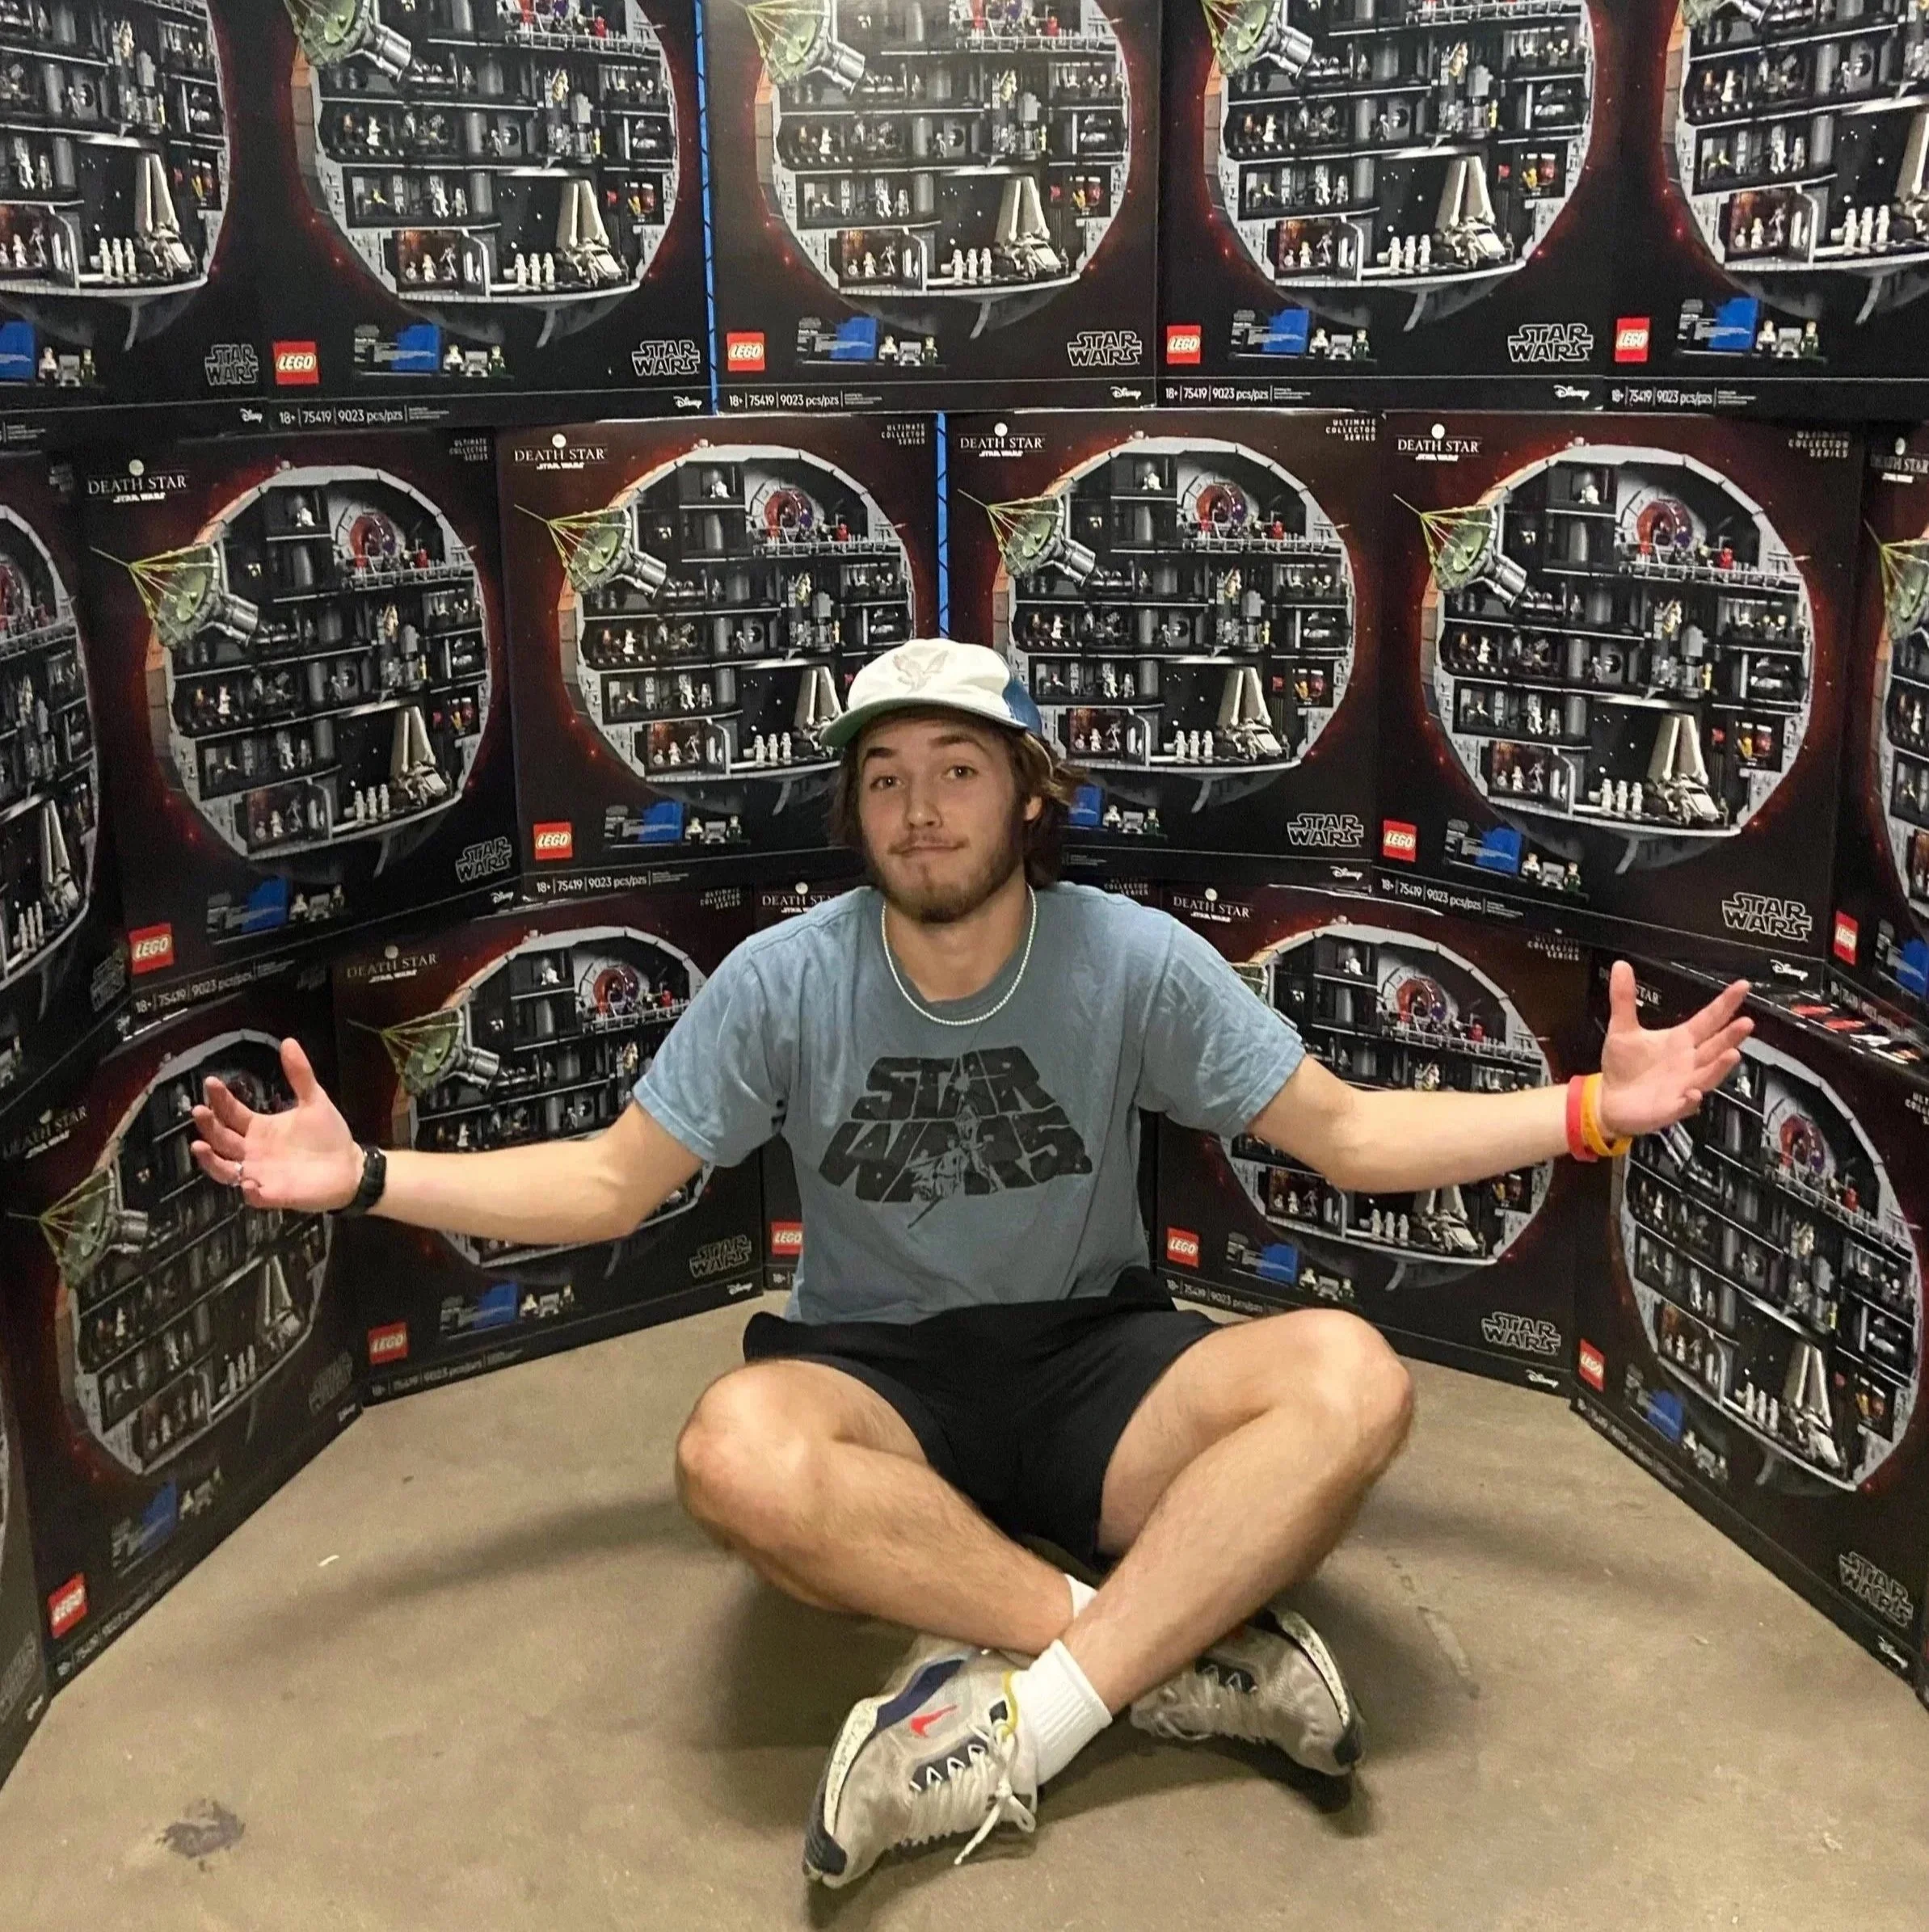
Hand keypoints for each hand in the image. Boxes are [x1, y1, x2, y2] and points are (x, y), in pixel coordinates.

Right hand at [190, 1038, 362, 1212]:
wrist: (350, 1167)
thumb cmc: (328, 1136)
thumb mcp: (314, 1100)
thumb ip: (300, 1074)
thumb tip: (289, 1042)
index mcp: (259, 1128)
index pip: (231, 1113)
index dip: (220, 1099)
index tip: (210, 1082)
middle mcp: (252, 1150)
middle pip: (221, 1139)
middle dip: (208, 1125)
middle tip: (199, 1110)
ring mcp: (259, 1173)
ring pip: (225, 1169)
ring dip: (211, 1160)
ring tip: (199, 1145)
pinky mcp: (273, 1194)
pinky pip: (254, 1195)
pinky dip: (249, 1190)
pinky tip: (247, 1182)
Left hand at [1597, 959, 1751, 1139]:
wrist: (1609, 1100)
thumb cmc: (1623, 1066)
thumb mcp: (1622, 1028)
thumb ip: (1623, 997)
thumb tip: (1621, 966)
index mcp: (1681, 1041)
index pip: (1708, 1019)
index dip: (1725, 1004)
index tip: (1741, 987)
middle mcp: (1688, 1062)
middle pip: (1716, 1046)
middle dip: (1731, 1035)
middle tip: (1745, 1022)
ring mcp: (1683, 1085)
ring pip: (1708, 1075)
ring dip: (1720, 1066)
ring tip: (1731, 1054)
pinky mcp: (1671, 1107)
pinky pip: (1684, 1104)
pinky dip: (1690, 1100)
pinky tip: (1692, 1093)